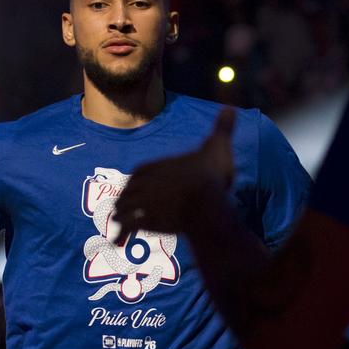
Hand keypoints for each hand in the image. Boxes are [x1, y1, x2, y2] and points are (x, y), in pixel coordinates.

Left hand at [114, 106, 235, 234]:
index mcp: (156, 165)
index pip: (139, 172)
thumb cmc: (210, 176)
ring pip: (123, 209)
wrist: (203, 203)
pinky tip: (118, 242)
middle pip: (128, 192)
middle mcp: (144, 183)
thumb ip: (222, 128)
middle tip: (122, 208)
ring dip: (119, 217)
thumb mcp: (217, 147)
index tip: (134, 187)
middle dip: (125, 200)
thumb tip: (231, 106)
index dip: (136, 181)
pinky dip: (121, 233)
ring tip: (117, 226)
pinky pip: (127, 227)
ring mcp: (142, 202)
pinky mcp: (144, 221)